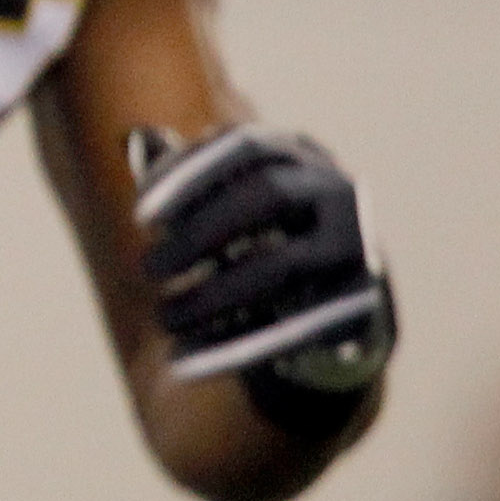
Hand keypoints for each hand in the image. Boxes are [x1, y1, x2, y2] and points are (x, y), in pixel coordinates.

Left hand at [133, 123, 394, 387]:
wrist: (324, 294)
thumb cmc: (255, 231)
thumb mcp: (221, 197)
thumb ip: (183, 174)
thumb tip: (137, 139)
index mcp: (297, 152)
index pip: (242, 146)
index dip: (188, 175)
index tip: (139, 216)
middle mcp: (337, 189)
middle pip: (267, 195)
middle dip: (199, 233)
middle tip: (146, 269)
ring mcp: (358, 244)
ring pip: (281, 263)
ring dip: (211, 295)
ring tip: (163, 320)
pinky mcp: (362, 302)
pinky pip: (297, 324)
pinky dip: (237, 344)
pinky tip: (186, 360)